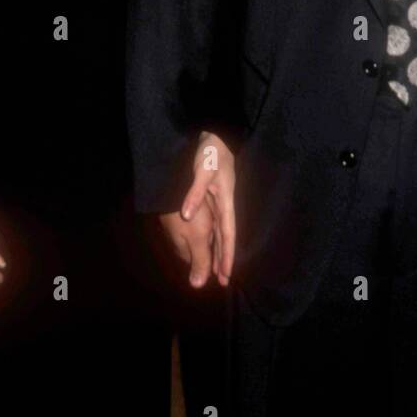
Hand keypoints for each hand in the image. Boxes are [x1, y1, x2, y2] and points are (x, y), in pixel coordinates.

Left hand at [158, 130, 235, 288]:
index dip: (227, 255)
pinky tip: (208, 242)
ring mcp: (219, 201)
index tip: (225, 275)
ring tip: (216, 270)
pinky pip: (213, 222)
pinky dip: (212, 236)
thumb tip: (188, 216)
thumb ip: (196, 193)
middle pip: (225, 237)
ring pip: (219, 231)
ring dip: (218, 250)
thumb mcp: (203, 170)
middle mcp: (224, 205)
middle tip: (223, 281)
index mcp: (225, 201)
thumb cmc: (211, 152)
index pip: (227, 234)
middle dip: (224, 258)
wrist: (216, 135)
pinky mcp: (213, 196)